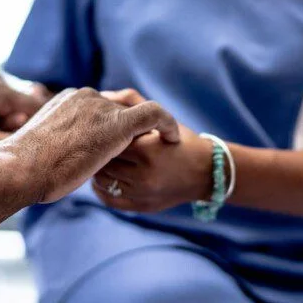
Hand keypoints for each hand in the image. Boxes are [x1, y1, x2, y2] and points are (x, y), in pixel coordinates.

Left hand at [0, 74, 43, 158]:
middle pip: (30, 105)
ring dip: (15, 122)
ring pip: (21, 105)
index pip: (37, 106)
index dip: (43, 126)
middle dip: (25, 125)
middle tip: (7, 139)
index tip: (44, 144)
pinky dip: (7, 117)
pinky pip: (10, 102)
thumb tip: (40, 142)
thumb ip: (11, 139)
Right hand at [4, 88, 180, 202]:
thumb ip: (57, 143)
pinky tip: (173, 139)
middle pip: (119, 107)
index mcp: (69, 99)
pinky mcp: (117, 124)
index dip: (112, 123)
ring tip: (162, 144)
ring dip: (149, 129)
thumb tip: (57, 156)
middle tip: (148, 145)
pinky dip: (167, 124)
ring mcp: (101, 108)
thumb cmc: (25, 168)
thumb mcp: (41, 148)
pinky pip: (153, 114)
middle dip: (132, 126)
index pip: (100, 106)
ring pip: (135, 112)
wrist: (21, 168)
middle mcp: (86, 97)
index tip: (119, 142)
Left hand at [91, 90, 212, 212]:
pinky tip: (105, 178)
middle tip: (95, 144)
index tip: (100, 128)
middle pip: (103, 162)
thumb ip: (132, 102)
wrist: (206, 172)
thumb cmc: (181, 141)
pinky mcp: (141, 207)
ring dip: (98, 170)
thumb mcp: (161, 118)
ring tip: (100, 160)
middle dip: (98, 151)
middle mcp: (144, 175)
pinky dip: (101, 189)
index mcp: (148, 150)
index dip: (103, 133)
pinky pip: (109, 200)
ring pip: (102, 182)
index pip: (109, 140)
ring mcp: (143, 194)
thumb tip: (102, 95)